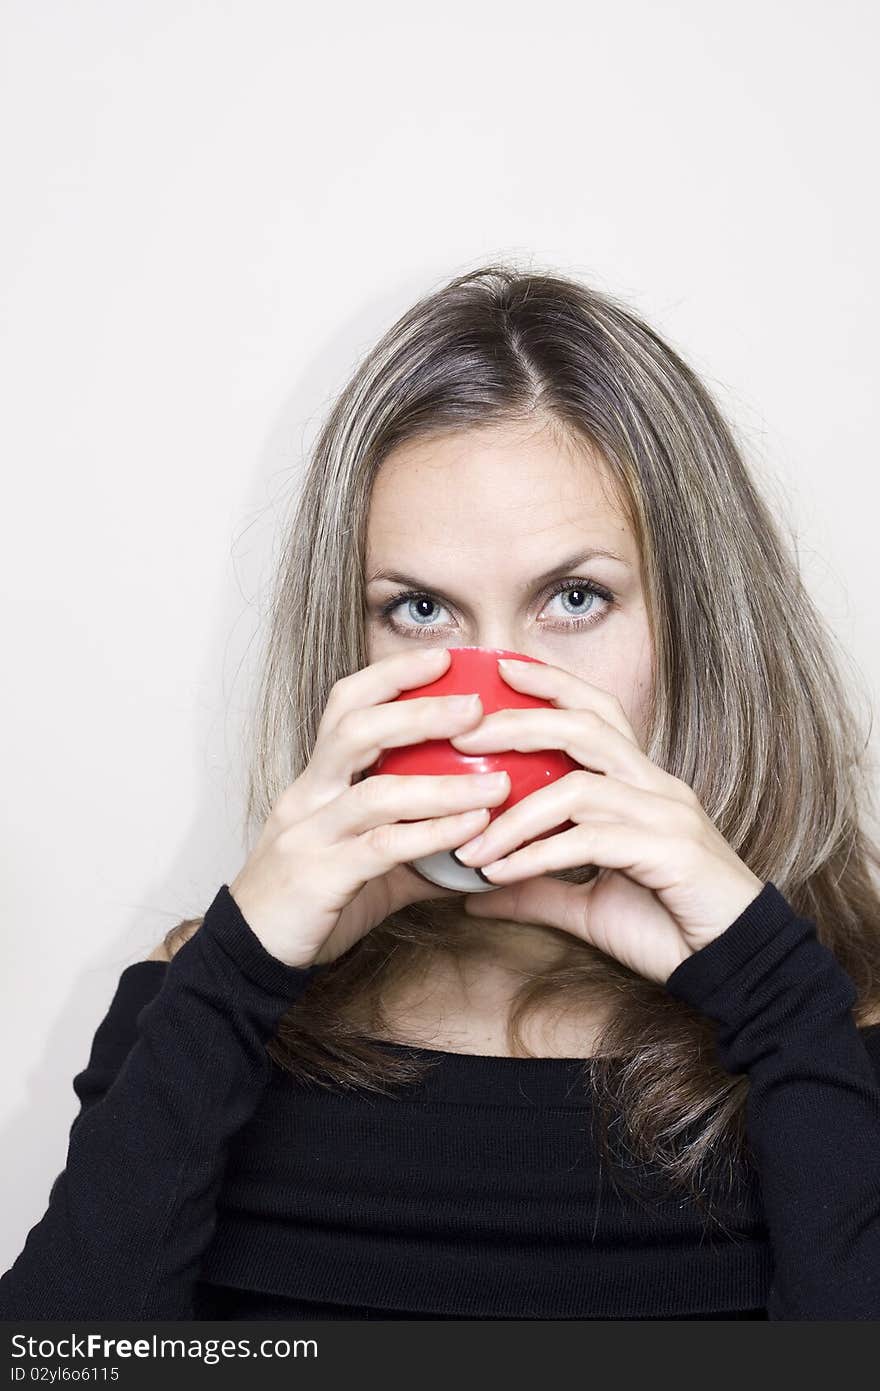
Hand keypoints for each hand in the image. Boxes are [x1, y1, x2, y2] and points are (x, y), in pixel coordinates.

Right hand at [229, 647, 510, 967]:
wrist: (250, 954)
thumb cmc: (310, 900)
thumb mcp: (367, 864)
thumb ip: (421, 846)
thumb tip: (483, 841)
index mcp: (316, 781)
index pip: (346, 706)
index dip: (390, 677)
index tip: (441, 658)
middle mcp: (308, 796)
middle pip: (356, 730)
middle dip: (418, 711)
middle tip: (475, 707)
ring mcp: (310, 835)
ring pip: (376, 792)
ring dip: (443, 784)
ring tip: (497, 783)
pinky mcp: (320, 877)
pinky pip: (383, 848)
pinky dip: (433, 834)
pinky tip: (471, 831)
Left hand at [448, 657, 764, 984]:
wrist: (735, 972)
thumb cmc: (667, 930)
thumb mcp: (586, 906)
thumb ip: (534, 890)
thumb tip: (473, 892)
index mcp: (643, 785)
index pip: (598, 714)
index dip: (554, 685)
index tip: (502, 668)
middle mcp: (657, 788)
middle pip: (587, 727)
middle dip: (521, 723)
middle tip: (462, 737)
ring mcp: (668, 816)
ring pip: (580, 787)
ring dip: (515, 815)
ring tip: (469, 844)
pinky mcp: (671, 852)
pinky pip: (590, 841)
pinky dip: (537, 856)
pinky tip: (500, 875)